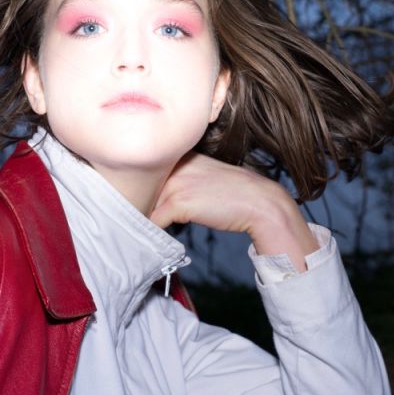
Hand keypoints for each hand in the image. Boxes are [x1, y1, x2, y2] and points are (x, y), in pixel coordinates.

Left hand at [150, 152, 318, 271]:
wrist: (259, 202)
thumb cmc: (234, 192)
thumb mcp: (204, 176)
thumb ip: (181, 178)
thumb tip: (160, 195)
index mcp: (180, 156)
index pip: (149, 171)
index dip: (142, 188)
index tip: (137, 199)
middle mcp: (174, 166)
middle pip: (141, 186)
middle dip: (138, 202)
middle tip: (134, 217)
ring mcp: (175, 183)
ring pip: (144, 203)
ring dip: (142, 218)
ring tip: (140, 230)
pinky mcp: (178, 203)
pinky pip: (154, 220)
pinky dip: (152, 231)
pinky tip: (156, 237)